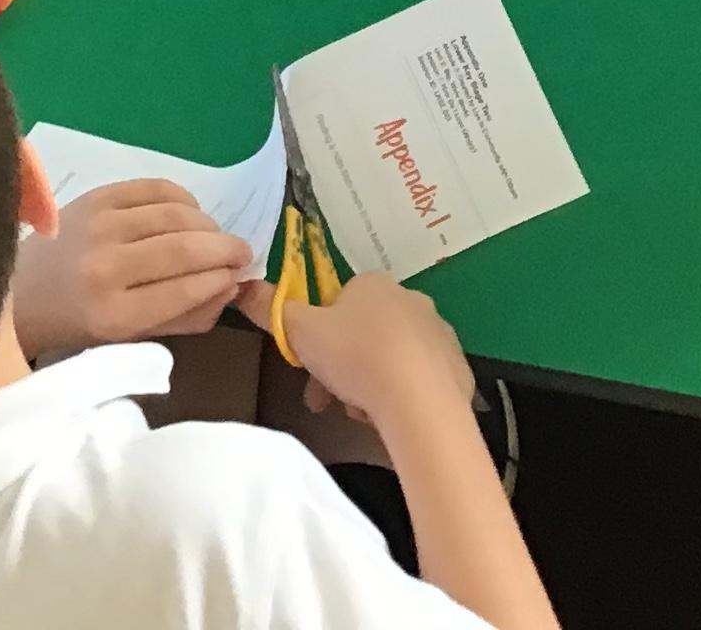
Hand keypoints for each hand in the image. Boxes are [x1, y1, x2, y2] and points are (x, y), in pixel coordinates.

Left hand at [12, 181, 256, 356]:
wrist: (23, 289)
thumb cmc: (81, 322)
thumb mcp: (134, 337)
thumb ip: (188, 316)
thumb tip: (233, 286)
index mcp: (114, 314)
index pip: (185, 288)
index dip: (222, 279)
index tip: (241, 275)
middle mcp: (106, 266)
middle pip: (184, 248)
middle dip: (225, 248)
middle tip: (243, 252)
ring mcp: (98, 225)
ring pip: (174, 214)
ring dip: (208, 224)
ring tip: (216, 237)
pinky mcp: (94, 197)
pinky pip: (155, 187)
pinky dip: (183, 199)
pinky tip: (190, 214)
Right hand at [236, 273, 472, 429]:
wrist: (420, 402)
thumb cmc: (356, 357)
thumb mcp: (299, 331)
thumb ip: (270, 309)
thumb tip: (243, 286)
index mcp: (372, 284)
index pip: (338, 304)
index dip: (318, 338)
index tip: (309, 369)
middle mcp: (410, 299)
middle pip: (364, 334)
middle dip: (341, 367)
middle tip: (328, 401)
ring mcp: (438, 333)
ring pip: (391, 358)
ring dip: (370, 383)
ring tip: (361, 414)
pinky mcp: (457, 367)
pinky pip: (420, 379)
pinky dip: (402, 395)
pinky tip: (391, 416)